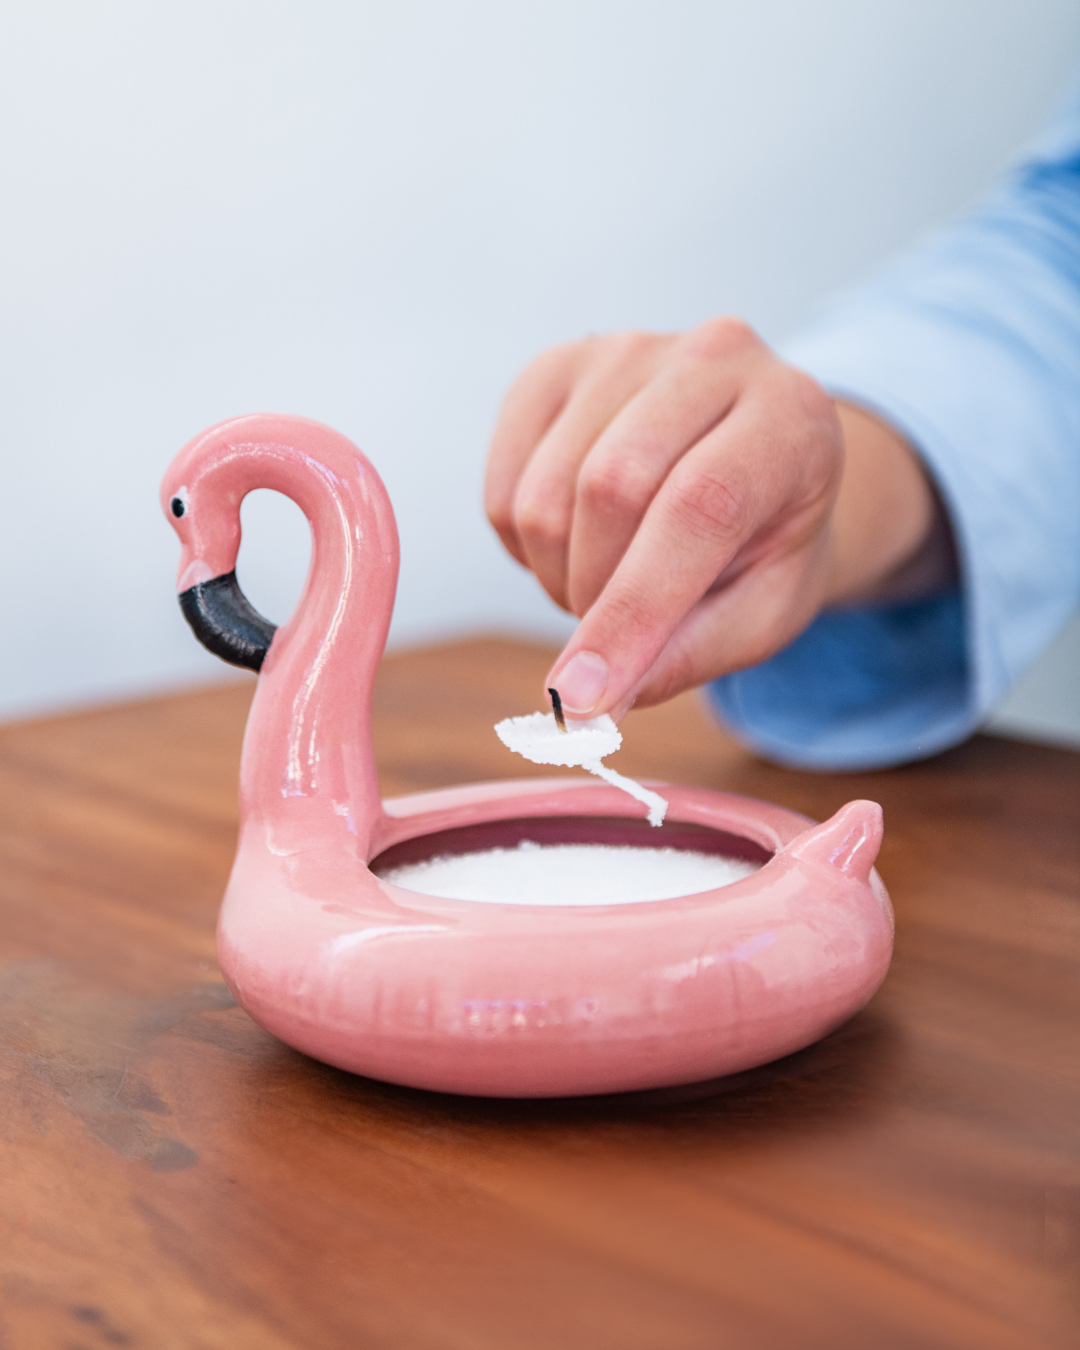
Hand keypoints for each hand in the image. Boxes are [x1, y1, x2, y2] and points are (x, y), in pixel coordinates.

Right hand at [485, 318, 950, 719]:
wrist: (757, 465)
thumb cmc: (766, 546)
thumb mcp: (764, 614)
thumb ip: (687, 656)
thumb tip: (592, 704)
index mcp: (791, 416)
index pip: (699, 507)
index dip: (634, 610)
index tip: (583, 700)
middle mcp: (712, 356)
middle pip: (610, 487)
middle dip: (596, 596)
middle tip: (621, 635)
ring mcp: (627, 350)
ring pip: (545, 496)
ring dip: (559, 577)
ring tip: (609, 582)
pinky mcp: (559, 368)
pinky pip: (504, 488)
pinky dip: (525, 549)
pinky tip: (576, 543)